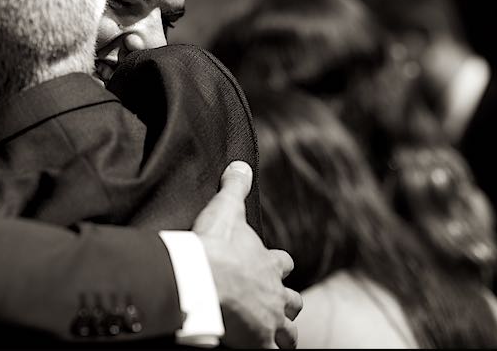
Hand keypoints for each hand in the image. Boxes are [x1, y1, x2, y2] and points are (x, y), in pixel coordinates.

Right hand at [193, 161, 302, 347]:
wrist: (204, 279)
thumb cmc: (214, 245)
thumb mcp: (226, 208)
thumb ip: (235, 187)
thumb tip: (241, 164)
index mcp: (269, 263)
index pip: (284, 264)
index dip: (279, 266)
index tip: (273, 267)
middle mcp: (275, 293)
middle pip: (292, 302)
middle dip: (287, 304)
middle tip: (276, 307)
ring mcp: (269, 321)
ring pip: (289, 334)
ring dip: (284, 335)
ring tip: (276, 338)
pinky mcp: (258, 343)